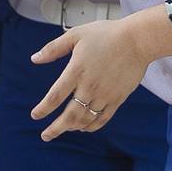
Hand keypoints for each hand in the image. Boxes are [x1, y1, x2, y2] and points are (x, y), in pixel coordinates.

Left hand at [29, 18, 152, 140]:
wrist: (137, 41)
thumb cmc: (105, 34)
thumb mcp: (75, 35)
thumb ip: (53, 48)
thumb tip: (34, 59)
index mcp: (76, 71)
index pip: (55, 96)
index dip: (43, 109)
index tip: (35, 116)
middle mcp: (89, 87)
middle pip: (70, 115)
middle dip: (56, 129)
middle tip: (45, 136)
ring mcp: (105, 95)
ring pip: (86, 119)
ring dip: (72, 127)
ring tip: (63, 129)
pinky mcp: (118, 98)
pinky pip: (103, 118)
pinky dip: (92, 126)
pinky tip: (84, 127)